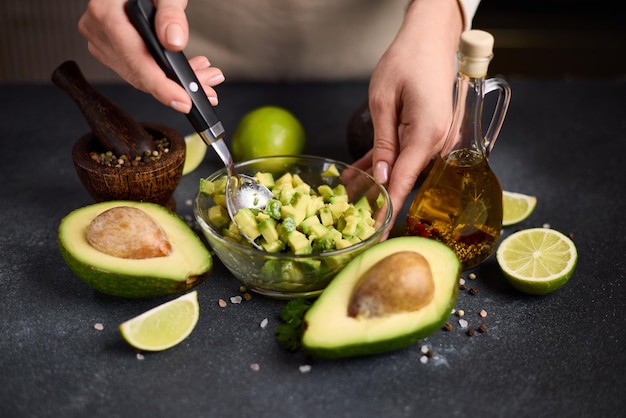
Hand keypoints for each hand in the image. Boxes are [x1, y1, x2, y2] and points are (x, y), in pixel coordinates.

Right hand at [78, 0, 224, 112]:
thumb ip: (170, 13)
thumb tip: (174, 42)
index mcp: (106, 14)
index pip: (136, 60)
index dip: (161, 86)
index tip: (183, 101)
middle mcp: (99, 32)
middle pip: (141, 74)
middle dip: (178, 85)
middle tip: (209, 88)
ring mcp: (102, 43)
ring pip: (142, 77)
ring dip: (176, 81)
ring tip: (205, 75)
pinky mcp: (110, 50)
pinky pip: (139, 70)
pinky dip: (165, 73)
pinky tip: (189, 69)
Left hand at [352, 0, 463, 238]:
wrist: (430, 39)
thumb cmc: (406, 61)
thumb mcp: (384, 101)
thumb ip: (384, 143)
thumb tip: (384, 180)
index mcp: (427, 135)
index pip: (405, 183)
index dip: (388, 212)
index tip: (378, 238)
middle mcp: (437, 142)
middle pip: (403, 179)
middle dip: (375, 198)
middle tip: (349, 216)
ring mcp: (435, 138)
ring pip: (400, 168)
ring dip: (374, 180)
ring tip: (346, 194)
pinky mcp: (428, 133)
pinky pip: (402, 154)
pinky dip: (382, 163)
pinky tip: (359, 174)